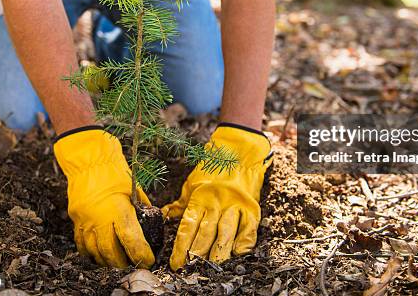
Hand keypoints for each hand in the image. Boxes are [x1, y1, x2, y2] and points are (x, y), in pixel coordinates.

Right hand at [54, 127, 154, 268]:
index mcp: (117, 208)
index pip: (131, 239)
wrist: (88, 159)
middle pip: (111, 252)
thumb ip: (141, 207)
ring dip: (107, 261)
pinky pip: (81, 244)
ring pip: (94, 252)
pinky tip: (99, 254)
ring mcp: (84, 220)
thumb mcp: (134, 188)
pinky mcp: (75, 219)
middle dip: (123, 262)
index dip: (141, 253)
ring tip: (118, 262)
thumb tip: (150, 220)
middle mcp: (98, 217)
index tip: (149, 259)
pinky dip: (91, 253)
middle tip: (133, 262)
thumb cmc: (114, 170)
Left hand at [163, 124, 272, 269]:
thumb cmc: (214, 167)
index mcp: (200, 197)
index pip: (188, 227)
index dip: (180, 247)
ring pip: (225, 233)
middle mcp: (217, 202)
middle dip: (197, 254)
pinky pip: (248, 229)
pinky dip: (243, 242)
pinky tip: (236, 253)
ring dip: (218, 252)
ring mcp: (235, 205)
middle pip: (205, 233)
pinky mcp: (252, 207)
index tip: (175, 263)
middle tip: (190, 268)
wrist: (240, 150)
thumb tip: (166, 216)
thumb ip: (182, 203)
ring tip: (210, 266)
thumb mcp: (193, 183)